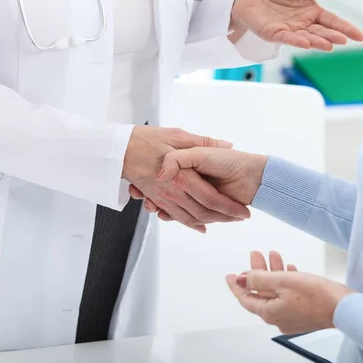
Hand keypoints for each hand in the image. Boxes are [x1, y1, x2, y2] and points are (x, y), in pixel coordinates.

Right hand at [123, 127, 249, 232]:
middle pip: (203, 213)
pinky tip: (200, 226)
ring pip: (190, 218)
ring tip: (226, 221)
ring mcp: (164, 199)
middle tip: (240, 218)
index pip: (211, 199)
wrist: (118, 150)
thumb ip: (203, 142)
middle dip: (224, 218)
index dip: (229, 208)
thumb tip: (227, 144)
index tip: (244, 211)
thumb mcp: (178, 135)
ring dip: (210, 222)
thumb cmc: (147, 140)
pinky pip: (176, 217)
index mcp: (182, 177)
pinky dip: (190, 224)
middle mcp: (174, 193)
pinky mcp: (157, 200)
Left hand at [226, 251, 353, 334]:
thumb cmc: (316, 295)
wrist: (345, 308)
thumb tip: (240, 278)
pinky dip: (286, 280)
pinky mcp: (305, 312)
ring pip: (276, 291)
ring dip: (273, 272)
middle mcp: (278, 317)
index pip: (246, 298)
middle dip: (257, 272)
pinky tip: (290, 268)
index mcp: (269, 312)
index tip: (229, 275)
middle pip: (261, 292)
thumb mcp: (282, 281)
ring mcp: (292, 316)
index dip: (237, 285)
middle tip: (255, 254)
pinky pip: (289, 295)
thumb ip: (258, 279)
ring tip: (272, 254)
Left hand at [230, 0, 362, 50]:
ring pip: (308, 38)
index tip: (359, 36)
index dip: (346, 28)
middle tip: (344, 40)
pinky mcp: (275, 34)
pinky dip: (297, 41)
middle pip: (322, 32)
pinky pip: (288, 38)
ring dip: (318, 42)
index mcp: (312, 12)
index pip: (333, 21)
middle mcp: (304, 24)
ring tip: (330, 45)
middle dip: (334, 36)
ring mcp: (290, 31)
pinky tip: (307, 43)